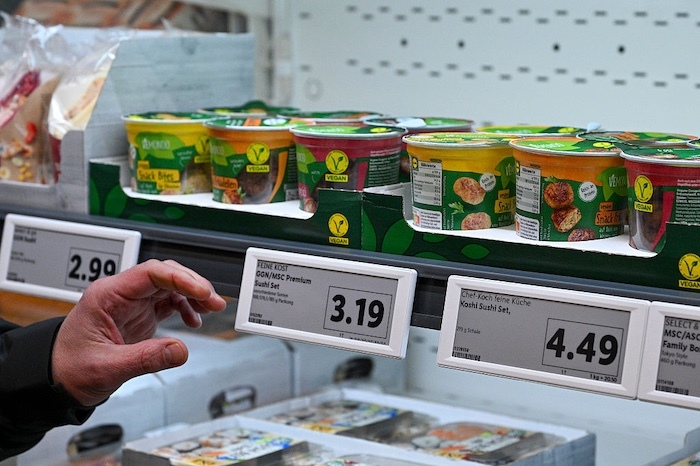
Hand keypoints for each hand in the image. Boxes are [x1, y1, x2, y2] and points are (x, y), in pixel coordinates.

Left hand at [51, 259, 226, 406]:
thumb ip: (146, 358)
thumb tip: (180, 350)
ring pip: (168, 285)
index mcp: (107, 296)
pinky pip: (167, 301)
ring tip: (211, 308)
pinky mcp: (138, 314)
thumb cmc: (70, 368)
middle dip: (192, 284)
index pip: (150, 273)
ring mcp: (130, 303)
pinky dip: (184, 307)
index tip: (202, 291)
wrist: (56, 379)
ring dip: (192, 294)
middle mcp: (120, 294)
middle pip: (164, 274)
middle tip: (213, 300)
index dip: (180, 278)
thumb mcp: (107, 367)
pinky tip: (193, 320)